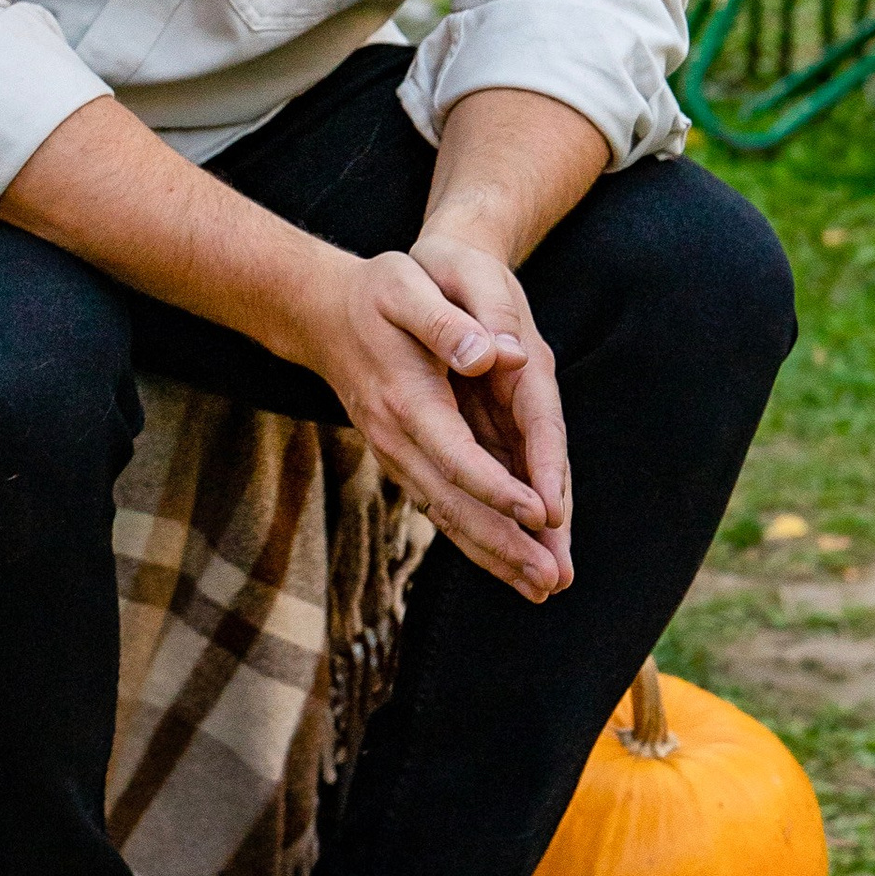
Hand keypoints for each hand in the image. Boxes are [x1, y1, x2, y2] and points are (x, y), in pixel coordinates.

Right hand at [306, 236, 570, 604]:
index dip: (500, 489)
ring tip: (541, 588)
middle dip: (506, 544)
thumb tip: (494, 354)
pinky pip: (445, 506)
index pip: (458, 455)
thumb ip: (446, 322)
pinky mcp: (406, 459)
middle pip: (456, 503)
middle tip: (553, 579)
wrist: (321, 313)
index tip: (543, 515)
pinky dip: (478, 538)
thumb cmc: (376, 293)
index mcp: (407, 399)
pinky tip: (509, 562)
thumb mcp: (407, 287)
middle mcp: (398, 438)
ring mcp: (398, 454)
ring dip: (495, 554)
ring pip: (450, 515)